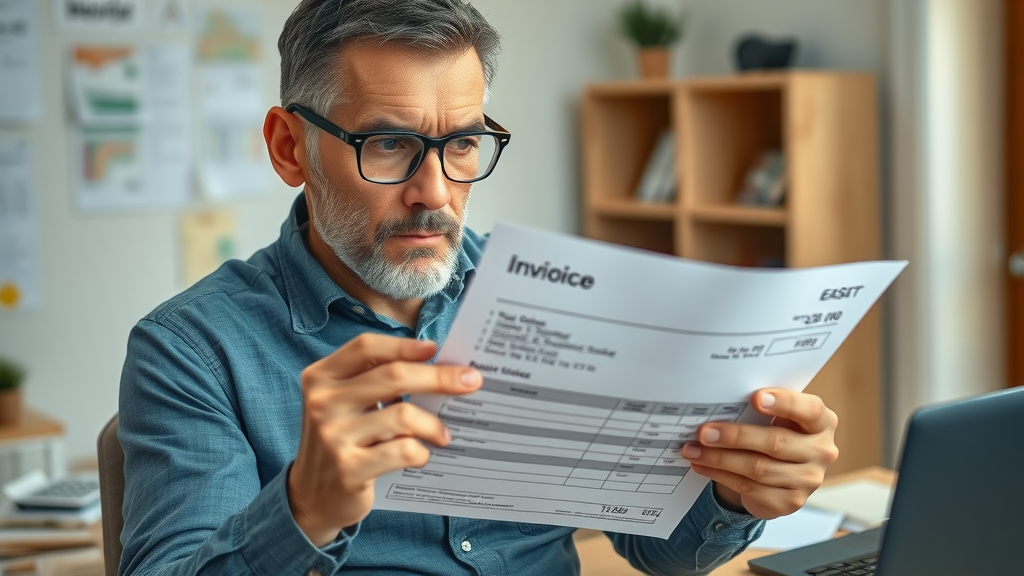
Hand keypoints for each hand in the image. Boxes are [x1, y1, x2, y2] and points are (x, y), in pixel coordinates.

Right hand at [287, 334, 481, 545]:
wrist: (311, 497)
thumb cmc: (341, 440)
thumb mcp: (343, 403)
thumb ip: (375, 382)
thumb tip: (439, 368)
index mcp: (321, 377)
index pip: (366, 347)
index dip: (404, 346)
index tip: (435, 349)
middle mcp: (322, 402)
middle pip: (393, 376)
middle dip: (439, 378)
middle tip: (470, 382)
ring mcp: (333, 436)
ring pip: (403, 416)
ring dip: (433, 425)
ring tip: (444, 435)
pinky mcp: (349, 469)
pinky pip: (402, 451)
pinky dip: (420, 452)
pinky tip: (421, 456)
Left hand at [681, 389, 838, 519]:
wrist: (782, 474)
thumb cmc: (776, 432)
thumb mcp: (777, 417)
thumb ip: (762, 408)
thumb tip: (719, 401)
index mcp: (822, 422)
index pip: (809, 410)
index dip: (784, 403)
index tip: (756, 397)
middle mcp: (821, 452)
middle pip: (776, 443)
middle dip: (735, 436)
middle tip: (704, 432)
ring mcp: (808, 480)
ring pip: (758, 469)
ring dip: (719, 459)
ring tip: (693, 450)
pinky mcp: (790, 501)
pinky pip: (750, 488)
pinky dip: (721, 476)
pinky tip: (702, 466)